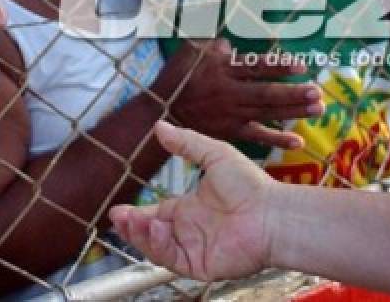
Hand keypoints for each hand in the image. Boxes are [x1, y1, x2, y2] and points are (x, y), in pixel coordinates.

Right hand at [110, 121, 275, 280]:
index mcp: (189, 209)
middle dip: (131, 227)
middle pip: (150, 234)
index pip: (154, 214)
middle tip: (117, 217)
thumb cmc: (250, 185)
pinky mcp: (200, 265)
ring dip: (141, 236)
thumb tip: (160, 126)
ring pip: (157, 248)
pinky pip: (172, 259)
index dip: (135, 215)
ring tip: (132, 221)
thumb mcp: (214, 155)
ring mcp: (193, 249)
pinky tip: (156, 229)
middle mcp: (189, 231)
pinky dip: (159, 247)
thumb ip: (186, 142)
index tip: (118, 210)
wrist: (272, 213)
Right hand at [154, 39, 323, 150]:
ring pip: (267, 114)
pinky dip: (277, 139)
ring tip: (318, 109)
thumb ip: (213, 46)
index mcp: (221, 70)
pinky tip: (298, 141)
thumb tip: (231, 43)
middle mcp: (229, 93)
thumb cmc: (176, 79)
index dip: (278, 66)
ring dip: (294, 112)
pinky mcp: (231, 132)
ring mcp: (231, 115)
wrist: (161, 113)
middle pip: (266, 94)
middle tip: (317, 92)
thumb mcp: (190, 52)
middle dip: (293, 94)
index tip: (301, 66)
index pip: (255, 67)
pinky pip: (257, 136)